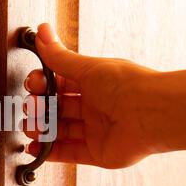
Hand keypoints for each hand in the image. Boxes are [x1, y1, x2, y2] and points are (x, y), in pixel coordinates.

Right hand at [23, 23, 158, 167]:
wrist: (154, 114)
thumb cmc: (128, 86)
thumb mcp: (88, 68)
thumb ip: (60, 56)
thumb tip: (42, 31)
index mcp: (93, 84)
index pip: (60, 84)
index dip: (44, 85)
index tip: (33, 85)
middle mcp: (94, 107)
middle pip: (58, 109)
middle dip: (40, 109)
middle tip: (31, 108)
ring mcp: (95, 130)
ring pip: (60, 131)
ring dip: (41, 130)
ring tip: (31, 128)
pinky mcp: (97, 152)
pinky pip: (69, 153)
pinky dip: (50, 152)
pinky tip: (37, 149)